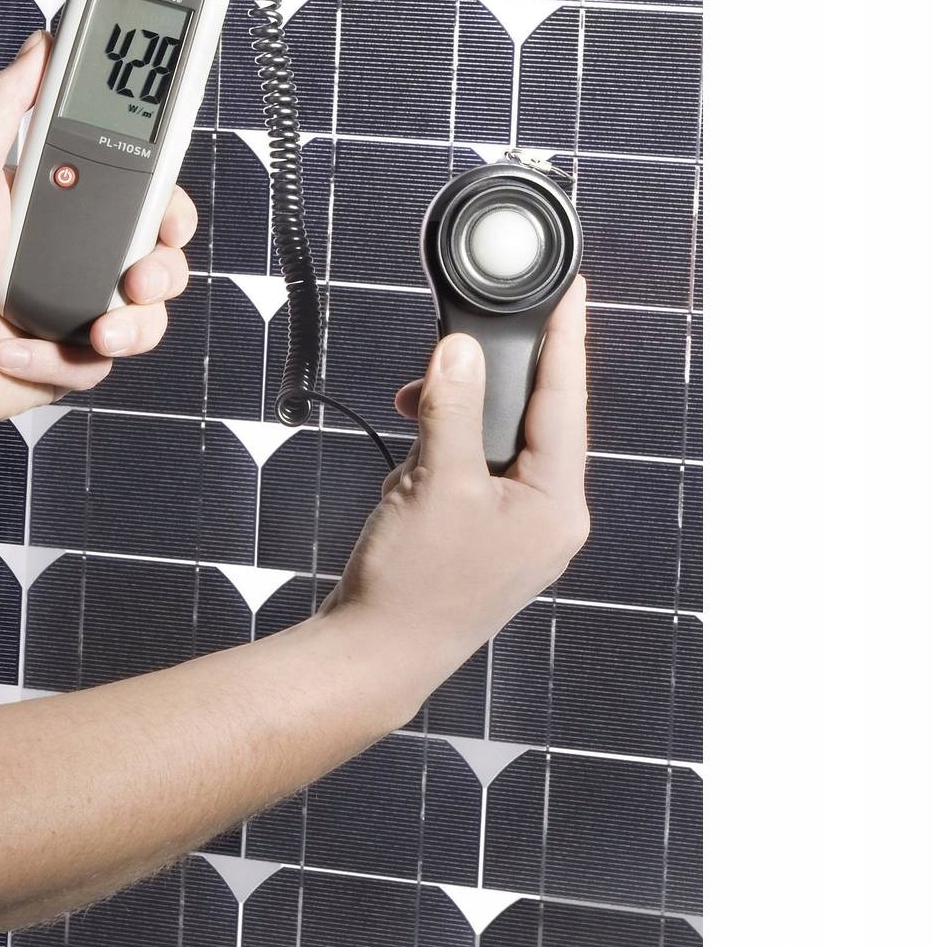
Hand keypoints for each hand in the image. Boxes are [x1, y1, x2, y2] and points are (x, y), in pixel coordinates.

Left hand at [0, 32, 197, 425]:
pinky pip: (103, 364)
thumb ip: (4, 103)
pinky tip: (14, 350)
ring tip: (95, 331)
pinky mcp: (74, 361)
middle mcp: (84, 258)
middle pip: (163, 257)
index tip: (170, 214)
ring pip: (150, 318)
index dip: (170, 204)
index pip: (144, 196)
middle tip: (137, 277)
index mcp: (69, 208)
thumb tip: (40, 45)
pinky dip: (61, 360)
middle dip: (163, 269)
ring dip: (131, 326)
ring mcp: (83, 311)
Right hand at [323, 277, 590, 706]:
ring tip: (417, 411)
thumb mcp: (435, 482)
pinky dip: (444, 451)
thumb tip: (461, 350)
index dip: (566, 339)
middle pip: (533, 420)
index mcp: (557, 505)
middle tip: (458, 342)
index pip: (567, 401)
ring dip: (456, 419)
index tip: (570, 291)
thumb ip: (453, 407)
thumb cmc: (413, 587)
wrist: (375, 655)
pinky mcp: (482, 537)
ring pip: (497, 445)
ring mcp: (515, 531)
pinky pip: (474, 472)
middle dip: (488, 381)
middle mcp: (547, 518)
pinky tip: (415, 455)